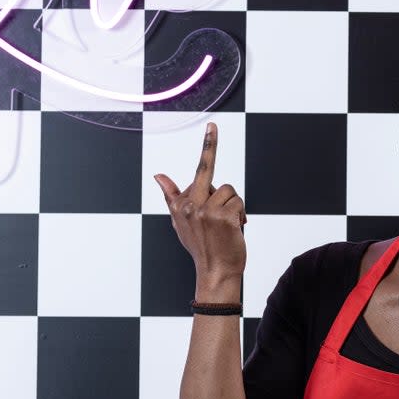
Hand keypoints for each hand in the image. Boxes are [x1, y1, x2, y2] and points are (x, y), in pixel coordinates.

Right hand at [153, 122, 246, 294]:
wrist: (216, 273)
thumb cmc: (201, 247)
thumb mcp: (181, 222)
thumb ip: (172, 197)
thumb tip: (158, 174)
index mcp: (180, 204)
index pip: (197, 170)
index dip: (207, 145)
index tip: (213, 125)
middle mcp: (191, 205)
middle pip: (210, 172)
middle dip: (210, 143)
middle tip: (212, 125)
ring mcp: (207, 211)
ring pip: (229, 191)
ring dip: (233, 206)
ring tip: (228, 224)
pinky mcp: (223, 217)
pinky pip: (238, 203)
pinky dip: (240, 215)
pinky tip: (235, 229)